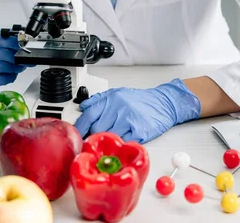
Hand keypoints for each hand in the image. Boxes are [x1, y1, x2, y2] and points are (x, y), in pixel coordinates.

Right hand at [0, 29, 30, 94]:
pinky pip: (8, 77)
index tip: (24, 41)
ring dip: (16, 67)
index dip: (18, 40)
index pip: (6, 37)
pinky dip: (10, 75)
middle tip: (21, 56)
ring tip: (9, 65)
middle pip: (12, 54)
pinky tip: (3, 73)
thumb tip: (23, 38)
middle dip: (20, 56)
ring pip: (12, 67)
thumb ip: (4, 38)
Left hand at [74, 79, 200, 143]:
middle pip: (97, 128)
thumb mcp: (118, 93)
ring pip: (110, 137)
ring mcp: (129, 120)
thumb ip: (99, 100)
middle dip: (93, 137)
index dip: (79, 128)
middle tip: (91, 143)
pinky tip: (120, 146)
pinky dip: (120, 146)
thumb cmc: (141, 100)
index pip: (88, 115)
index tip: (75, 136)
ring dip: (106, 143)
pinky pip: (124, 143)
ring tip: (106, 145)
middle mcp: (119, 108)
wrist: (164, 103)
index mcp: (111, 99)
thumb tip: (83, 107)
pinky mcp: (139, 131)